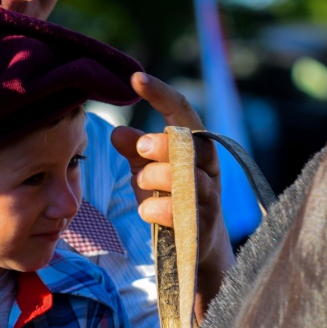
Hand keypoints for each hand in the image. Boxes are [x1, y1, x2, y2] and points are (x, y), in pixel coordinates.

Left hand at [111, 73, 234, 315]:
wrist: (198, 248)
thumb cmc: (172, 201)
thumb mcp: (149, 172)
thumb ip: (135, 152)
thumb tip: (117, 132)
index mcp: (195, 146)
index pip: (181, 112)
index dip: (160, 93)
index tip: (135, 78)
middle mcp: (207, 168)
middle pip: (192, 145)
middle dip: (164, 143)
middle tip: (141, 147)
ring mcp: (208, 198)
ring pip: (188, 179)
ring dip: (158, 177)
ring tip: (141, 182)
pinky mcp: (203, 228)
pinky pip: (184, 214)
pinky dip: (160, 210)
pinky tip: (146, 211)